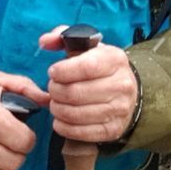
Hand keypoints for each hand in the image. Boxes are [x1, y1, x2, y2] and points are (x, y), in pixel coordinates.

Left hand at [39, 27, 139, 143]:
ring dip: (57, 109)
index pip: (86, 67)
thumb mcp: (85, 46)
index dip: (62, 71)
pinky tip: (61, 118)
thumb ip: (62, 37)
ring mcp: (119, 109)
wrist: (125, 91)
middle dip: (55, 91)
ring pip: (75, 114)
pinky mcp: (113, 130)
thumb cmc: (98, 66)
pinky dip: (63, 126)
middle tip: (52, 88)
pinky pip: (79, 132)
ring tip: (56, 102)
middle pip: (75, 93)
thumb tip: (45, 41)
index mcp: (115, 60)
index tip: (53, 72)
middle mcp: (122, 85)